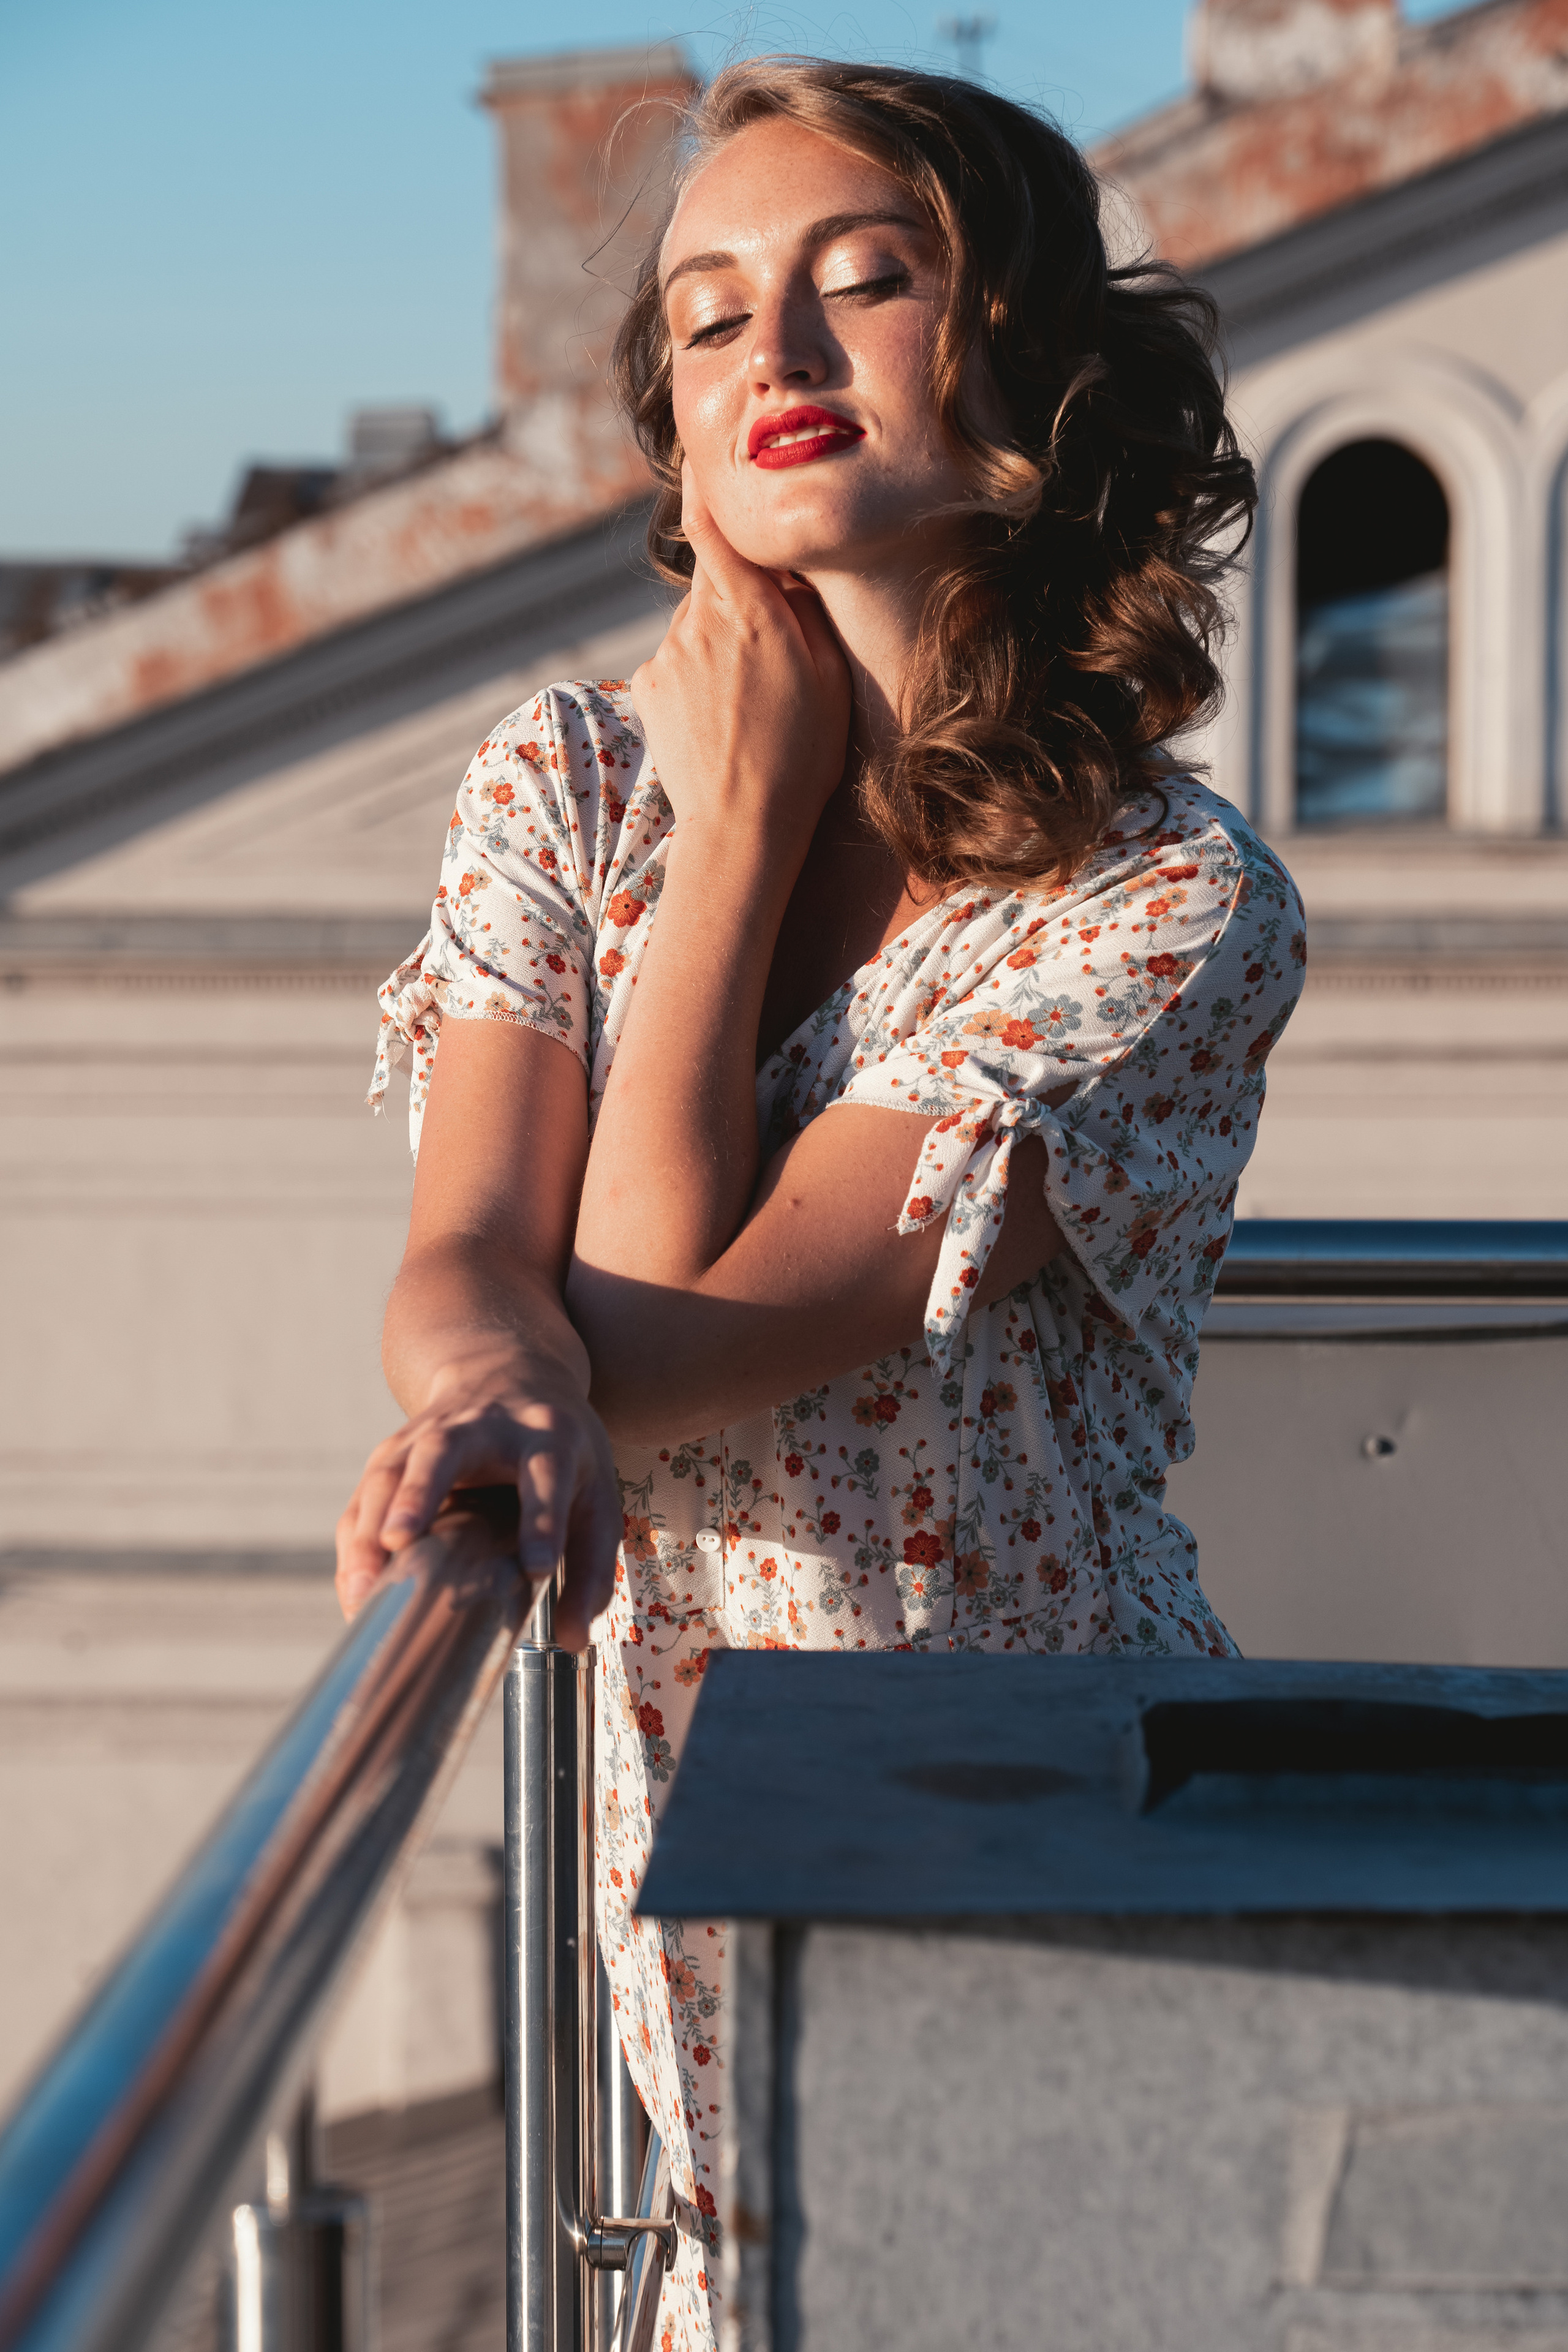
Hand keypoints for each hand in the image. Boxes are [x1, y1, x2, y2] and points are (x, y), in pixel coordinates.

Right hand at [334, 1361, 621, 1650]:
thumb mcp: (594, 1493)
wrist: (509, 1372)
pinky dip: (356, 1539)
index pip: (545, 1476)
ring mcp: (429, 1432)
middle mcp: (484, 1426)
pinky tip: (356, 1587)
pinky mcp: (394, 1449)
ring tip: (363, 1585)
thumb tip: (575, 1639)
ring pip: (392, 1470)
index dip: (542, 1521)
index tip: (537, 1569)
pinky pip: (367, 1493)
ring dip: (370, 1524)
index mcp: (547, 1435)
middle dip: (420, 1490)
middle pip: (445, 1450)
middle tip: (400, 1536)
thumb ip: (592, 1565)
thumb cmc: (559, 1449)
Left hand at [630, 466, 850, 860]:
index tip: (698, 456)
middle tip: (776, 666)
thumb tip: (788, 573)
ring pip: (698, 630)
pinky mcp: (648, 687)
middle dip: (742, 607)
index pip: (713, 526)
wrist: (742, 827)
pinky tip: (720, 725)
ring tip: (751, 710)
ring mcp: (667, 654)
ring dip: (721, 652)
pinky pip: (676, 666)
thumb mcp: (830, 675)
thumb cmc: (803, 755)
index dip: (703, 486)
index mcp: (749, 610)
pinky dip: (697, 683)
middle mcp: (698, 622)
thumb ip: (806, 612)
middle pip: (717, 588)